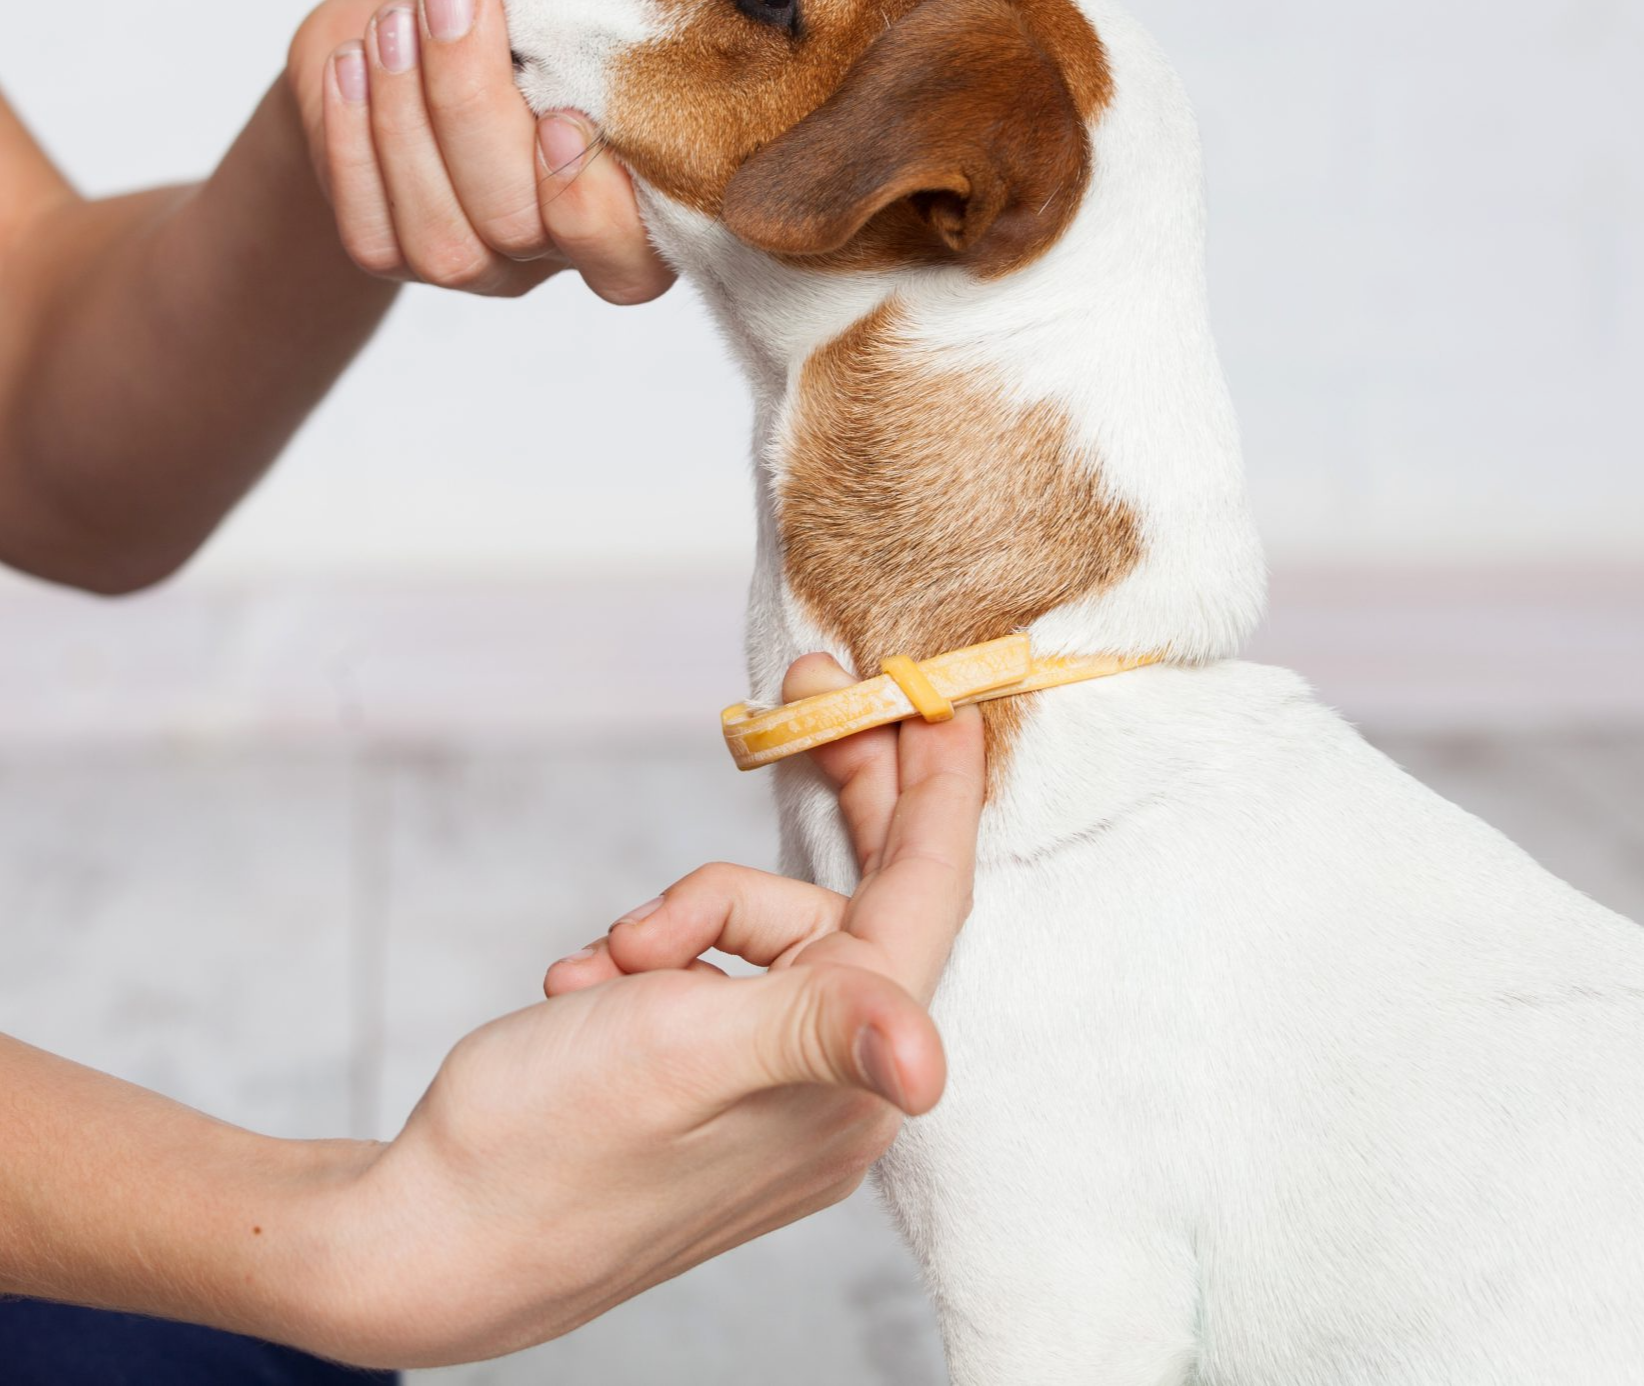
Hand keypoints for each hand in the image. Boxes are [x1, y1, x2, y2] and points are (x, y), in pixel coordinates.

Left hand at [285, 0, 675, 303]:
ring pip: (444, 240)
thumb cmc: (517, 5)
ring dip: (407, 121)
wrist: (413, 31)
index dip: (594, 210)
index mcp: (630, 203)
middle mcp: (557, 252)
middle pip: (519, 229)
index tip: (560, 115)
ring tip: (393, 21)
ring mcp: (479, 266)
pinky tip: (351, 66)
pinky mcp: (396, 253)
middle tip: (452, 0)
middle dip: (475, 113)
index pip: (631, 264)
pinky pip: (372, 230)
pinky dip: (355, 142)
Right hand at [316, 656, 983, 1367]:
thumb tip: (930, 1069)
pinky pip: (709, 971)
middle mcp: (827, 1086)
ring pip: (760, 930)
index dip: (938, 792)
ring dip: (681, 916)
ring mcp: (770, 1086)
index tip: (940, 697)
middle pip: (857, 899)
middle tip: (812, 687)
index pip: (925, 899)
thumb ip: (814, 1028)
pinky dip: (648, 958)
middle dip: (832, 792)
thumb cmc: (543, 1147)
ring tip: (607, 960)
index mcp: (848, 1078)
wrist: (423, 1236)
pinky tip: (582, 993)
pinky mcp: (712, 1081)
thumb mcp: (683, 1056)